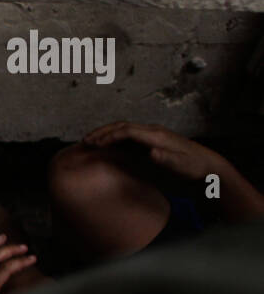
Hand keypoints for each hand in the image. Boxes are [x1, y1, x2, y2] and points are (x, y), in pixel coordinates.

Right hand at [82, 122, 226, 181]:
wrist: (207, 166)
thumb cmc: (194, 167)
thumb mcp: (182, 166)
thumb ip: (167, 159)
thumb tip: (151, 152)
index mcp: (157, 136)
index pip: (128, 131)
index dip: (109, 136)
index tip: (95, 145)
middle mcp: (152, 132)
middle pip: (122, 126)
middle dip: (102, 132)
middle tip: (85, 141)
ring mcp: (151, 136)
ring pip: (124, 129)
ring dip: (106, 134)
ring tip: (90, 142)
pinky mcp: (151, 142)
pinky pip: (128, 137)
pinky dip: (113, 139)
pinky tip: (106, 147)